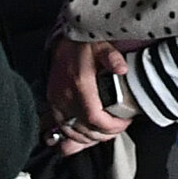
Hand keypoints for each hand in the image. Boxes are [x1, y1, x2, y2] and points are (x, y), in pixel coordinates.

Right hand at [46, 36, 132, 153]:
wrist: (65, 40)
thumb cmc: (83, 45)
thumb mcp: (102, 46)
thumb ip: (112, 57)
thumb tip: (122, 68)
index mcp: (79, 84)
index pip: (95, 118)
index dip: (112, 126)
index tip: (125, 122)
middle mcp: (65, 96)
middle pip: (85, 129)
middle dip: (105, 134)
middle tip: (119, 127)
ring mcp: (57, 101)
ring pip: (72, 132)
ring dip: (91, 137)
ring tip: (106, 132)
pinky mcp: (53, 102)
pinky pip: (62, 127)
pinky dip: (75, 135)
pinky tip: (86, 135)